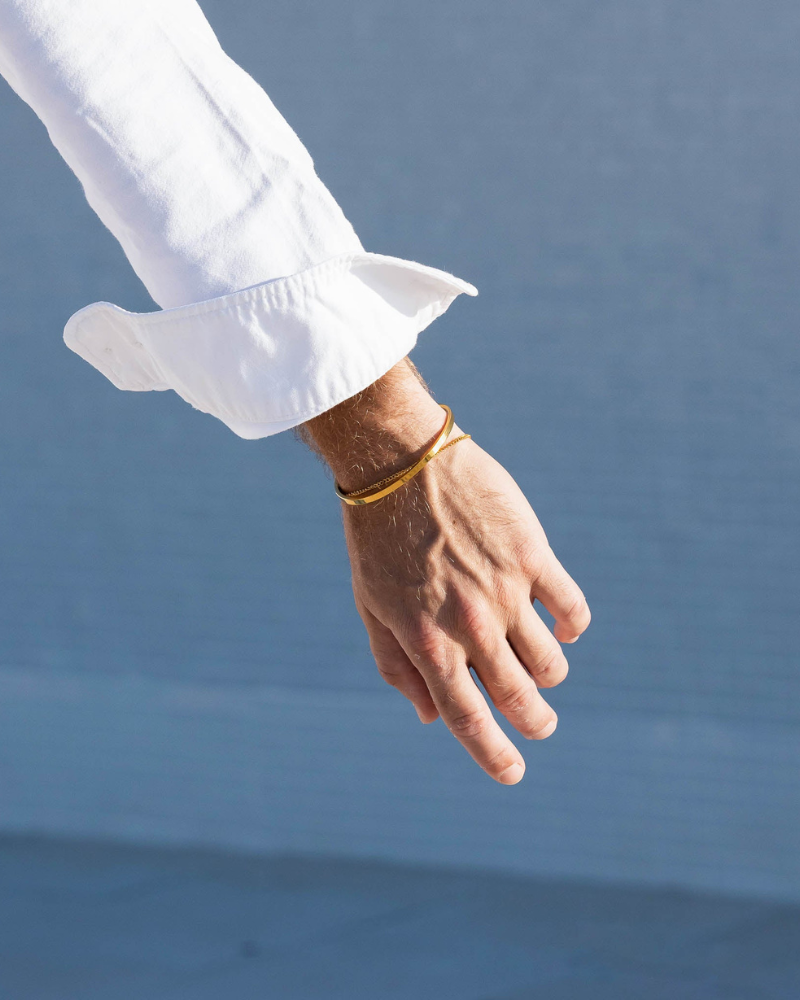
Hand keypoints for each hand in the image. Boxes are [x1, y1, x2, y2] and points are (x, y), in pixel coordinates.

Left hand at [302, 360, 589, 783]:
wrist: (399, 463)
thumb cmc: (377, 540)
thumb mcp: (372, 607)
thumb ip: (397, 666)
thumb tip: (430, 717)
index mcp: (427, 643)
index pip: (467, 719)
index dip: (494, 756)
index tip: (513, 773)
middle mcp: (470, 625)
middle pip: (519, 698)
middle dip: (535, 724)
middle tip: (541, 727)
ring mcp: (506, 591)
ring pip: (551, 662)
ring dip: (551, 676)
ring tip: (542, 668)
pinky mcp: (532, 555)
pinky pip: (571, 609)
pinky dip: (572, 627)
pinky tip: (563, 627)